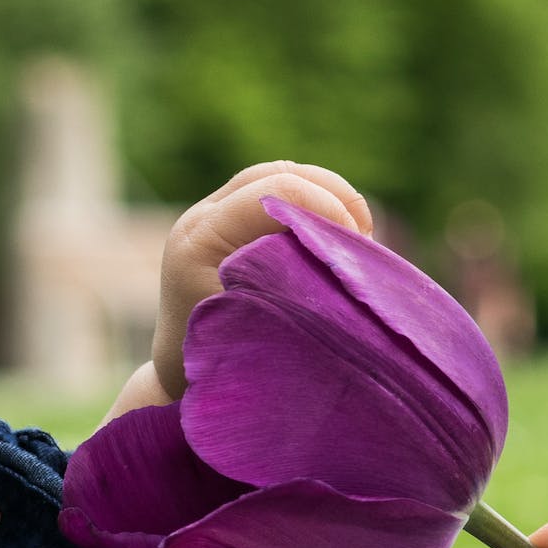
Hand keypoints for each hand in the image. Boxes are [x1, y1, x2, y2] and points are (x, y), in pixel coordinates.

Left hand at [147, 163, 376, 404]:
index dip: (327, 208)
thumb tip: (353, 261)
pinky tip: (341, 238)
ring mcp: (213, 214)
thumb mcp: (265, 331)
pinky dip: (318, 206)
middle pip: (278, 173)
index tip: (357, 248)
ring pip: (282, 176)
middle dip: (334, 196)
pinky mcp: (229, 220)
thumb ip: (300, 291)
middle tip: (363, 240)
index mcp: (201, 239)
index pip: (273, 193)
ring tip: (358, 237)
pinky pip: (279, 194)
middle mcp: (202, 217)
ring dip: (329, 197)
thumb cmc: (225, 366)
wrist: (184, 374)